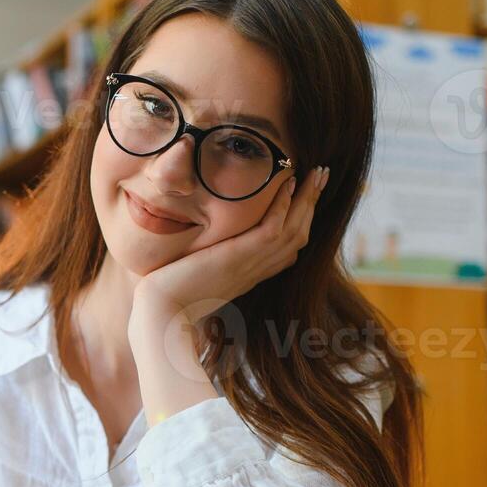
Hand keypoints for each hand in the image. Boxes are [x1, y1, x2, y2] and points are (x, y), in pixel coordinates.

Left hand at [132, 165, 328, 329]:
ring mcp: (251, 265)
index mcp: (250, 274)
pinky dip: (284, 205)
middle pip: (299, 234)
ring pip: (294, 230)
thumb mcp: (196, 273)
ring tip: (318, 172)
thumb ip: (210, 258)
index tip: (306, 194)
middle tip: (323, 175)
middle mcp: (257, 270)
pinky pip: (272, 229)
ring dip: (308, 199)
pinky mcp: (239, 258)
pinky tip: (289, 183)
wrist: (163, 314)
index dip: (302, 220)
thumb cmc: (171, 298)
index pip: (288, 247)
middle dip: (312, 203)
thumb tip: (204, 244)